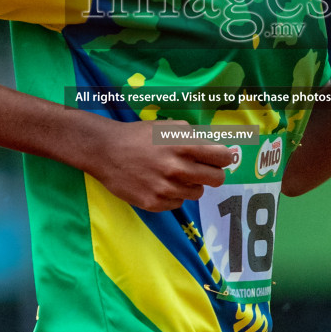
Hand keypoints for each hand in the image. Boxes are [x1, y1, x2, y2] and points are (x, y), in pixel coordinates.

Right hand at [84, 119, 234, 212]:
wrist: (106, 151)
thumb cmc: (139, 136)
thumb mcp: (168, 127)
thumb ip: (194, 137)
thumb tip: (216, 149)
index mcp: (184, 145)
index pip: (222, 157)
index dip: (224, 158)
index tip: (221, 159)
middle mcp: (177, 168)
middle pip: (216, 179)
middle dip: (213, 174)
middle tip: (203, 170)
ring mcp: (166, 188)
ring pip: (197, 193)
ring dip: (191, 185)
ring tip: (173, 175)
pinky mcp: (154, 203)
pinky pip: (177, 203)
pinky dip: (173, 195)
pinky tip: (159, 183)